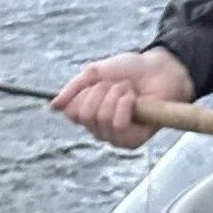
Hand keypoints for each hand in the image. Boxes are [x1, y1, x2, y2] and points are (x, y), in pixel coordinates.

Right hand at [51, 48, 194, 151]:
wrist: (159, 70)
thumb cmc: (129, 71)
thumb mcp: (95, 73)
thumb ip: (73, 89)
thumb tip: (53, 106)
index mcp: (88, 114)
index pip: (72, 112)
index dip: (85, 92)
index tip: (100, 82)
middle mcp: (99, 129)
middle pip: (85, 115)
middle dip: (102, 92)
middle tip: (118, 86)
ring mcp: (115, 137)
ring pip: (101, 118)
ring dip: (116, 96)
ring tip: (129, 91)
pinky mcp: (132, 142)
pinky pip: (118, 124)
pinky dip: (126, 105)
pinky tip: (136, 101)